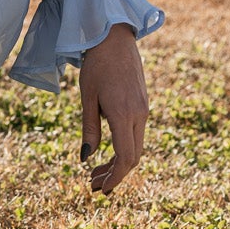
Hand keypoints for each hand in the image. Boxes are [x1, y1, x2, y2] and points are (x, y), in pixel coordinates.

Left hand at [78, 24, 148, 193]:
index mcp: (124, 114)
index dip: (114, 178)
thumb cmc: (96, 66)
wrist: (115, 38)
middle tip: (93, 186)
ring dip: (118, 163)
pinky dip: (124, 149)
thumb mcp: (87, 98)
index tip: (100, 190)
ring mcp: (143, 110)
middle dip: (114, 175)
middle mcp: (139, 115)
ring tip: (96, 174)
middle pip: (133, 157)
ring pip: (136, 147)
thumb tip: (86, 159)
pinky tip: (108, 152)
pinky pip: (136, 135)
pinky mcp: (142, 105)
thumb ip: (89, 129)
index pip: (125, 158)